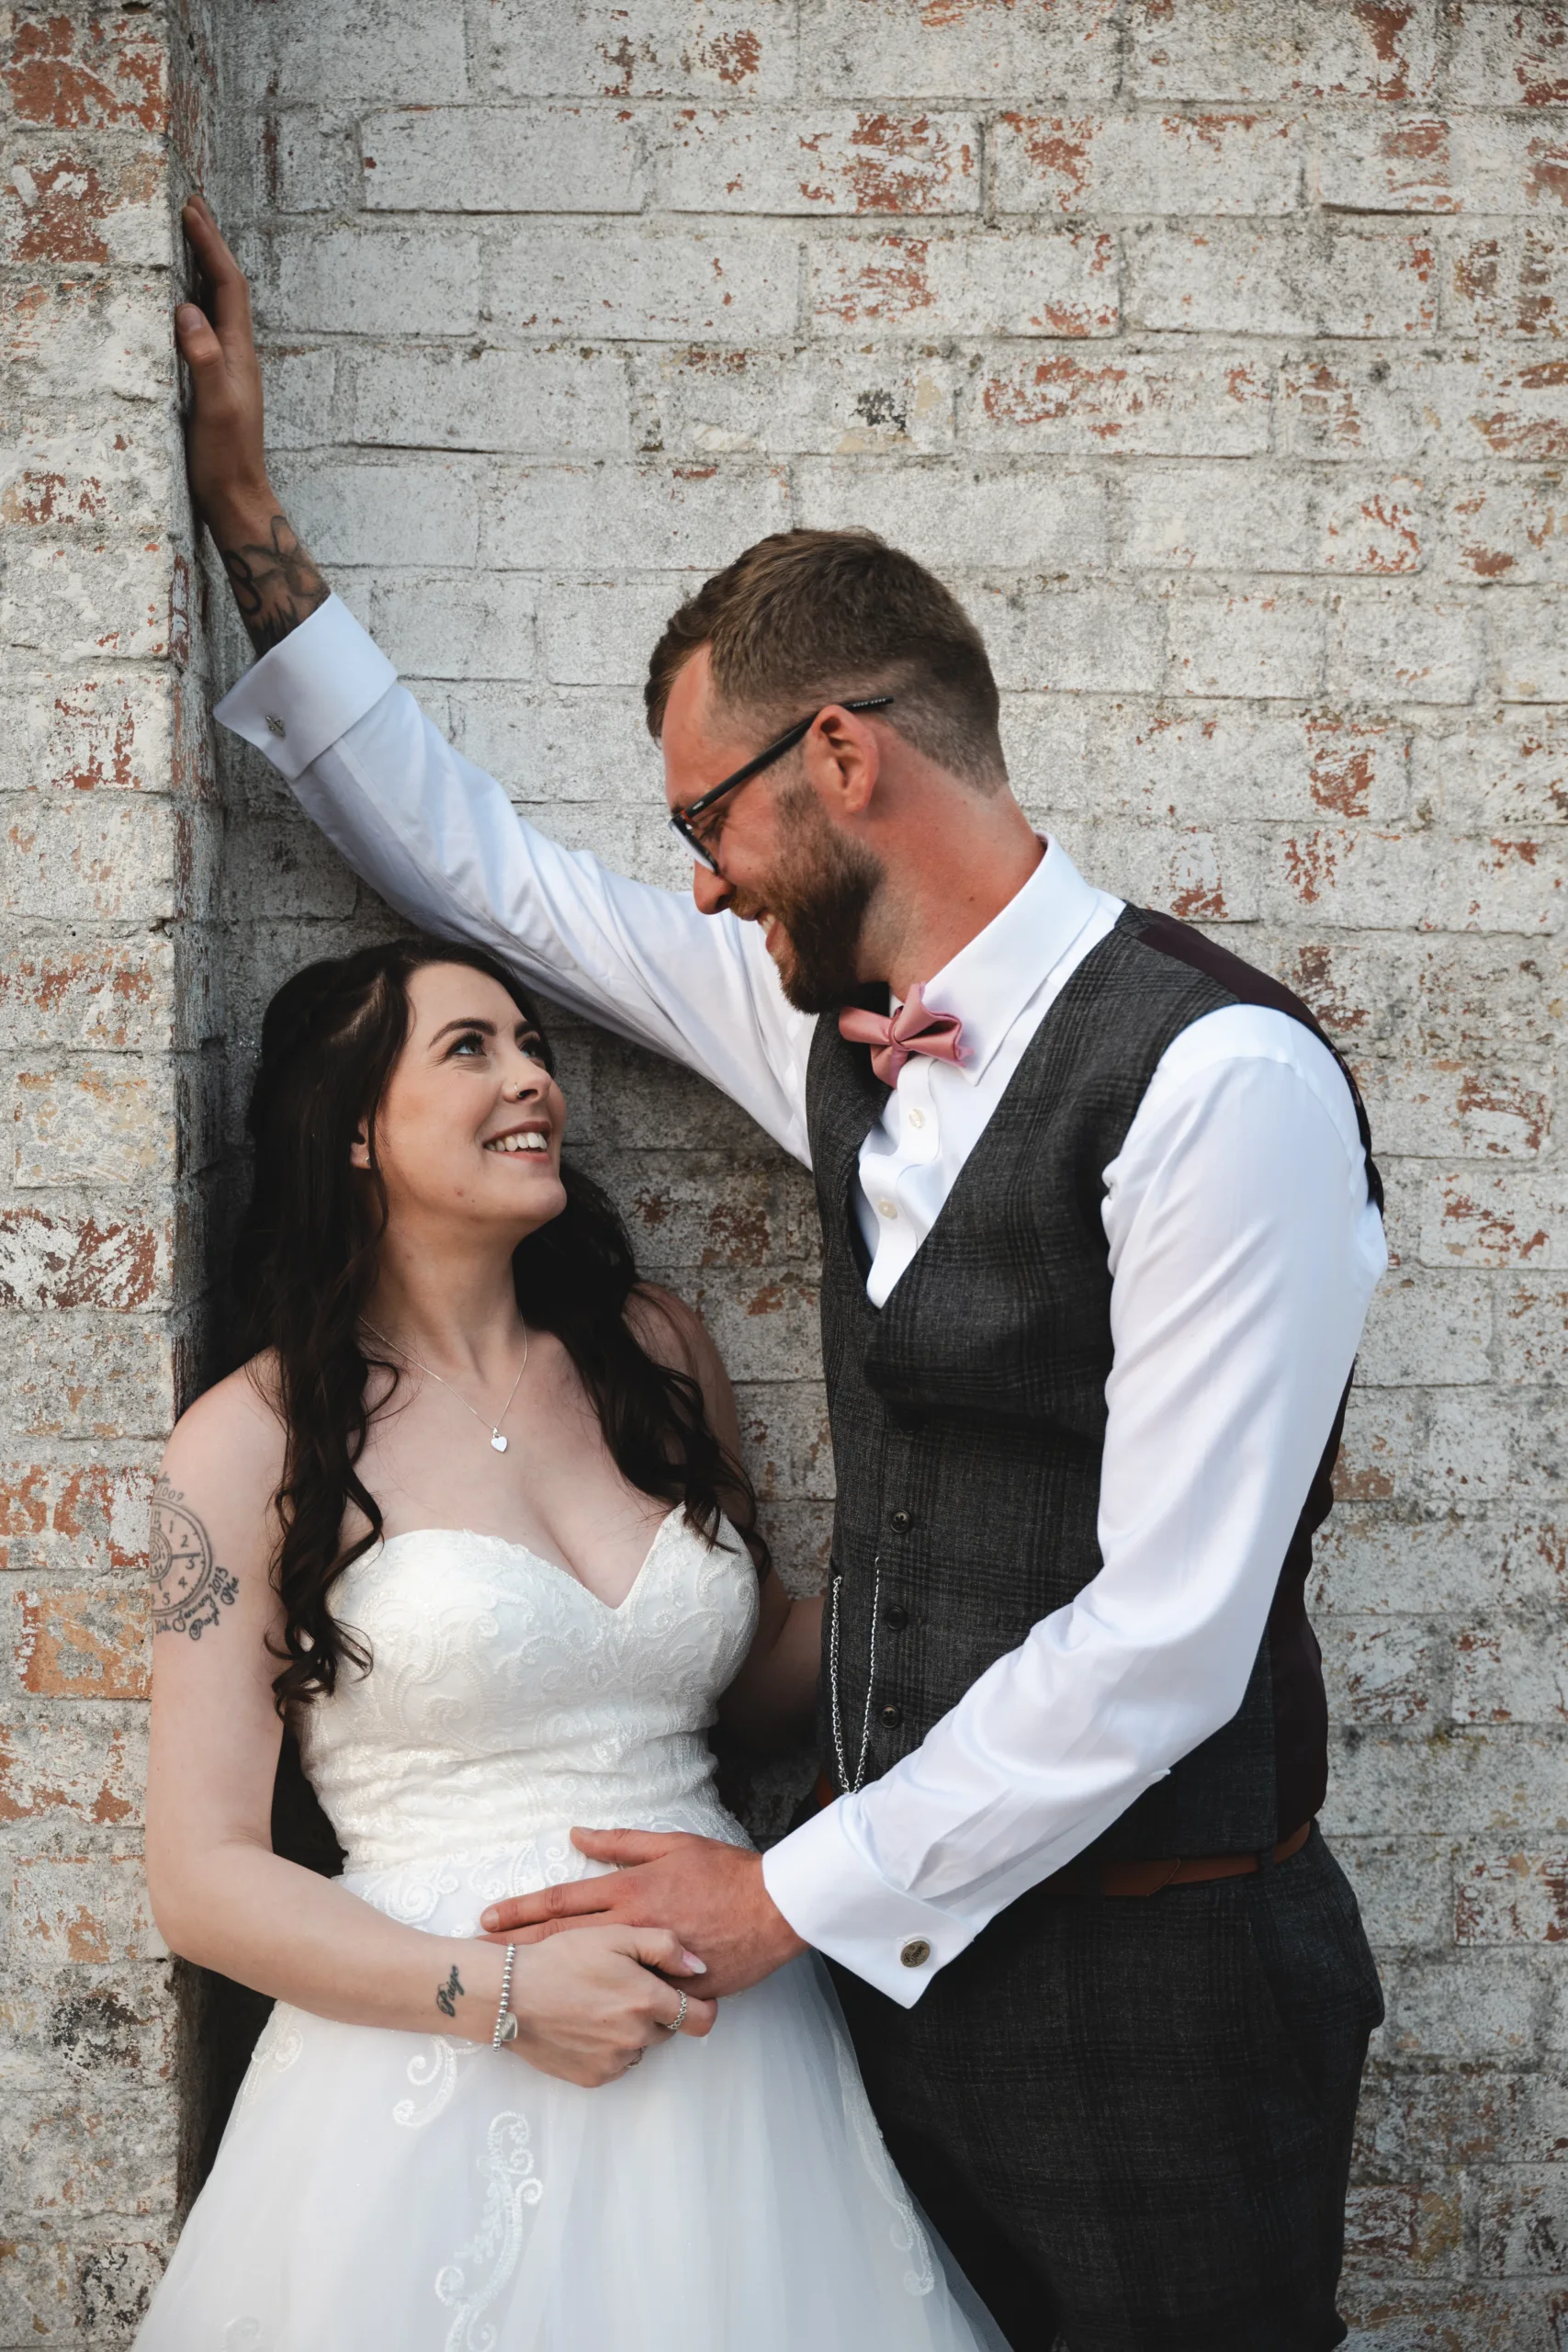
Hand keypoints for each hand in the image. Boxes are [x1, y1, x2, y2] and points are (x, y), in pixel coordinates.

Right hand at [175, 197, 270, 539]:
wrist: (237, 499)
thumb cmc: (226, 459)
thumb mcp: (214, 407)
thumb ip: (204, 359)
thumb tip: (188, 311)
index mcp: (238, 352)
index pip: (228, 285)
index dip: (211, 245)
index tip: (191, 209)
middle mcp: (238, 354)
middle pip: (227, 287)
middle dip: (211, 245)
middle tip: (193, 206)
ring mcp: (229, 368)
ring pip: (219, 305)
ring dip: (205, 268)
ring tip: (189, 238)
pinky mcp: (217, 383)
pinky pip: (208, 328)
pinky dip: (196, 301)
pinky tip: (183, 303)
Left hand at [480, 1831, 807, 1999]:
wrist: (773, 1908)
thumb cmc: (724, 1870)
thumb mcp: (671, 1844)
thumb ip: (621, 1842)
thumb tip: (575, 1834)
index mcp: (629, 1891)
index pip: (561, 1901)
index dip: (520, 1911)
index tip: (487, 1918)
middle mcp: (631, 1928)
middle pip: (561, 1941)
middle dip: (516, 1949)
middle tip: (479, 1958)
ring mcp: (649, 1964)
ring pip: (589, 1977)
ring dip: (549, 1983)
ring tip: (513, 1993)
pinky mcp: (672, 1992)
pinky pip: (632, 2003)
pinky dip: (603, 2010)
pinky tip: (576, 2022)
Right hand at [499, 1924, 715, 2088]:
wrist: (509, 1994)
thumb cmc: (562, 1957)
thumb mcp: (615, 1934)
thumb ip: (665, 1946)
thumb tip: (700, 1967)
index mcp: (646, 2001)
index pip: (700, 2018)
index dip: (703, 2007)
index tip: (695, 1997)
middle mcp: (635, 2037)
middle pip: (668, 2030)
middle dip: (657, 2012)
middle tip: (628, 1988)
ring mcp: (614, 2062)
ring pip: (641, 2046)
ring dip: (632, 2030)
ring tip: (600, 2003)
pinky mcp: (592, 2078)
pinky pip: (616, 2063)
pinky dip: (609, 2047)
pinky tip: (586, 2023)